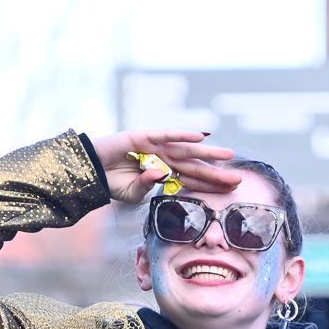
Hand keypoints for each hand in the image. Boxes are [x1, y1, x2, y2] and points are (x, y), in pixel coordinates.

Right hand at [90, 130, 242, 203]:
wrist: (90, 172)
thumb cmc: (112, 184)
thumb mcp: (134, 193)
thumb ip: (150, 186)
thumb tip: (164, 176)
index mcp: (165, 174)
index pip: (192, 180)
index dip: (210, 184)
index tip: (231, 189)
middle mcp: (164, 159)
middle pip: (195, 166)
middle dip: (216, 172)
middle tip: (238, 177)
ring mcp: (155, 147)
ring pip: (187, 150)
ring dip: (208, 152)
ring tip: (228, 155)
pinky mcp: (143, 136)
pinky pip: (166, 135)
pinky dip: (182, 135)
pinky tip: (200, 137)